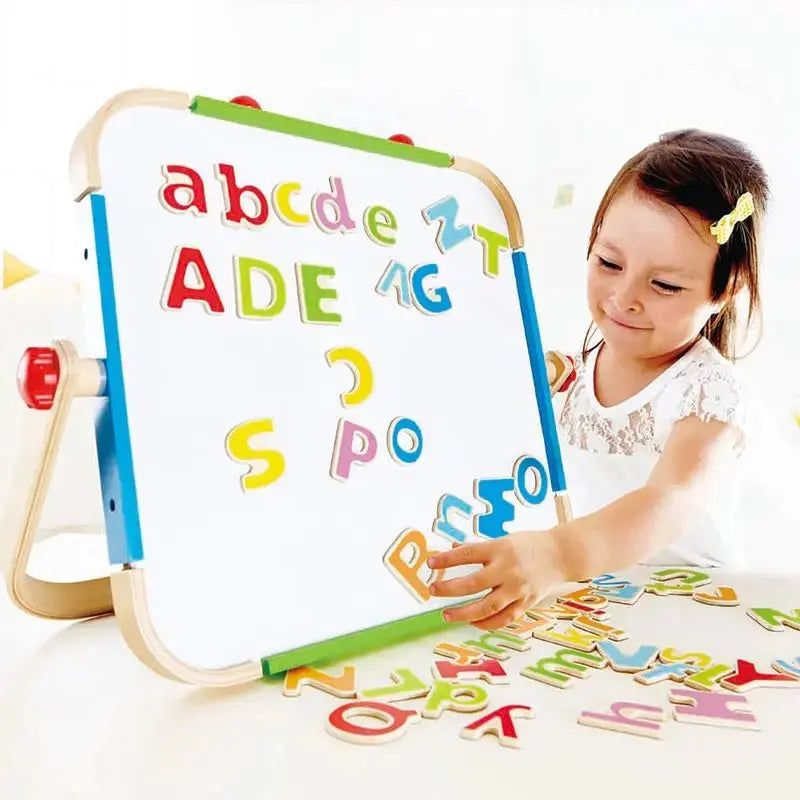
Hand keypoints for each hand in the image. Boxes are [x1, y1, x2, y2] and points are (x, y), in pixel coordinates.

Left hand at [426, 529, 563, 629]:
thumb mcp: (503, 539)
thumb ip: (477, 547)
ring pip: (488, 607)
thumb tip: (451, 548)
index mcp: (500, 548)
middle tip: (432, 590)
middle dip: (450, 589)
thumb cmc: (529, 544)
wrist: (562, 555)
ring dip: (464, 613)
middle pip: (474, 583)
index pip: (468, 554)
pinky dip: (487, 623)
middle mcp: (508, 569)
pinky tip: (472, 622)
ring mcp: (518, 589)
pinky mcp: (526, 603)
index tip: (430, 563)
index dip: (447, 560)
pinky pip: (504, 618)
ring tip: (446, 615)